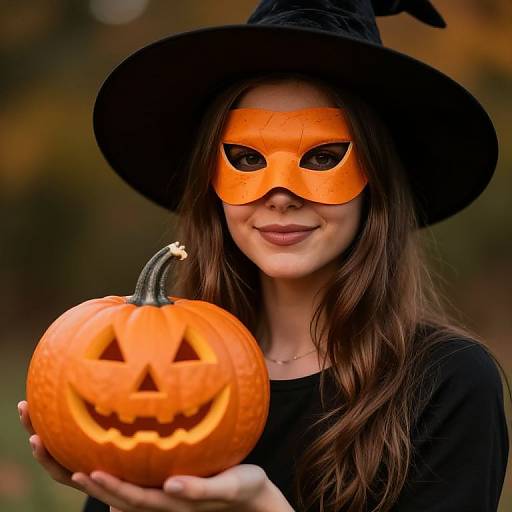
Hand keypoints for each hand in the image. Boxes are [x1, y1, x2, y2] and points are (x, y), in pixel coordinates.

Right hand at [18, 400, 291, 511]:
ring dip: (115, 488)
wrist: (246, 483)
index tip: (31, 417)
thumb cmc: (205, 452)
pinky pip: (192, 495)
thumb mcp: (177, 423)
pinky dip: (181, 490)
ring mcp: (173, 499)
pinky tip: (169, 482)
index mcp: (135, 472)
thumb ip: (154, 402)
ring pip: (138, 501)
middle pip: (97, 483)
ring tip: (94, 472)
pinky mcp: (207, 498)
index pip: (84, 462)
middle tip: (39, 439)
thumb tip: (136, 359)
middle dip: (66, 467)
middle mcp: (146, 490)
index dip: (54, 448)